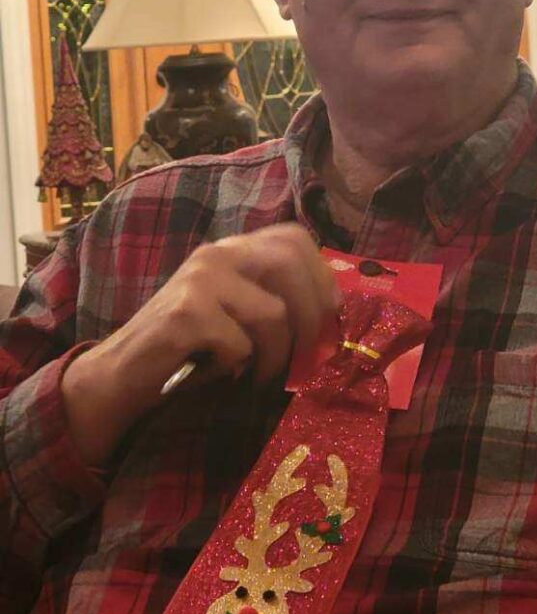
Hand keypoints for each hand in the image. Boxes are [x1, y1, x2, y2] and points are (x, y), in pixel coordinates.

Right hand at [62, 224, 339, 464]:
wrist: (124, 372)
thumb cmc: (192, 348)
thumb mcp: (239, 311)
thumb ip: (276, 297)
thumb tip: (336, 310)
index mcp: (234, 247)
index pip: (295, 239)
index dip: (322, 278)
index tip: (329, 319)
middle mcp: (218, 252)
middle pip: (291, 266)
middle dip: (311, 318)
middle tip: (304, 358)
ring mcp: (200, 279)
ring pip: (274, 313)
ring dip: (275, 356)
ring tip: (257, 374)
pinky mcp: (186, 312)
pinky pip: (241, 344)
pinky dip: (238, 368)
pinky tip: (219, 371)